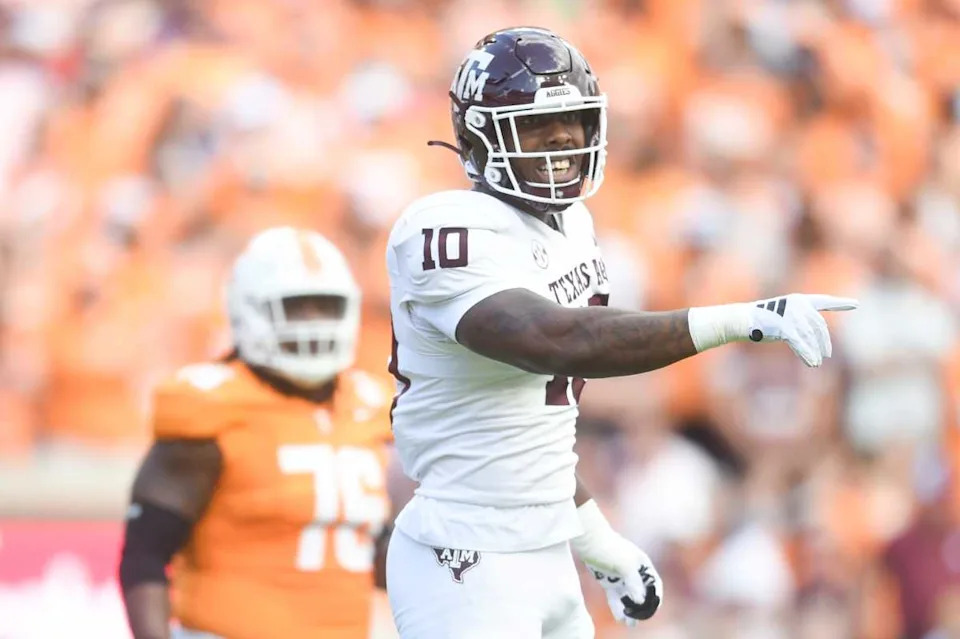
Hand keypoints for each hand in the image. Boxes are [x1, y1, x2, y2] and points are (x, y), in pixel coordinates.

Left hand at [570, 500, 662, 625]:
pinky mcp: (608, 580)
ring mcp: (620, 576)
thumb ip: (634, 583)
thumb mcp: (624, 564)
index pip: (654, 584)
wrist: (588, 538)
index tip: (653, 609)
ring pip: (628, 597)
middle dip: (642, 608)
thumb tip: (640, 601)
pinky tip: (620, 617)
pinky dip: (618, 607)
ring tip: (630, 623)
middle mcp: (633, 571)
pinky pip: (615, 597)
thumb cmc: (609, 547)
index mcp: (642, 564)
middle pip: (642, 592)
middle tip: (640, 619)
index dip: (656, 597)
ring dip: (630, 610)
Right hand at [746, 294, 858, 366]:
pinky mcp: (785, 326)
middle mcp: (798, 305)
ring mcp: (792, 315)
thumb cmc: (761, 321)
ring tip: (817, 363)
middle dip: (824, 342)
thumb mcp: (784, 319)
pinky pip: (800, 343)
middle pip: (819, 326)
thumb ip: (800, 326)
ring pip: (811, 337)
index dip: (841, 303)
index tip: (856, 304)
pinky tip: (811, 363)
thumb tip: (814, 345)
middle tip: (827, 355)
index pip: (824, 301)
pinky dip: (807, 354)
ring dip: (815, 352)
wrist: (743, 320)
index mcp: (799, 300)